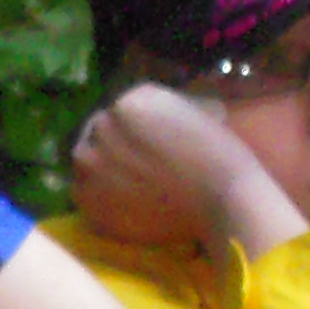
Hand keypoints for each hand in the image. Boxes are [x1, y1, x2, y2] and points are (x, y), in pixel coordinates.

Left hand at [71, 85, 273, 250]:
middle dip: (114, 147)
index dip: (134, 128)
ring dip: (102, 172)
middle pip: (98, 135)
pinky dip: (102, 201)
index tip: (149, 143)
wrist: (223, 201)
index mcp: (128, 101)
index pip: (121, 111)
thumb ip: (166, 109)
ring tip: (131, 187)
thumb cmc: (220, 155)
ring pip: (87, 165)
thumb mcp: (198, 110)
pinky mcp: (87, 201)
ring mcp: (89, 166)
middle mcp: (100, 127)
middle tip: (139, 166)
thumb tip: (158, 117)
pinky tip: (127, 207)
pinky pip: (88, 197)